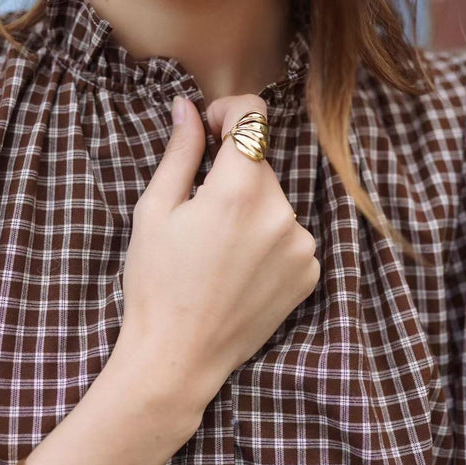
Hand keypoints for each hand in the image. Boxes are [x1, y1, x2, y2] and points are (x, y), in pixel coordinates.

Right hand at [114, 93, 319, 411]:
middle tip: (198, 212)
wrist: (178, 357)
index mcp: (238, 191)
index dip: (228, 112)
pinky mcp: (310, 271)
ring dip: (250, 208)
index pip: (254, 116)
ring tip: (217, 250)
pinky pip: (289, 233)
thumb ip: (180, 152)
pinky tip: (239, 269)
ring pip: (273, 200)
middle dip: (230, 173)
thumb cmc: (156, 284)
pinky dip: (268, 239)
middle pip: (259, 164)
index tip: (208, 130)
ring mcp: (301, 245)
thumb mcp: (155, 211)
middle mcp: (281, 213)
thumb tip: (187, 107)